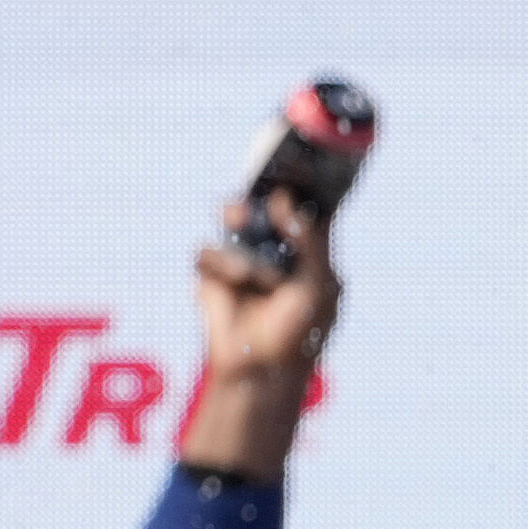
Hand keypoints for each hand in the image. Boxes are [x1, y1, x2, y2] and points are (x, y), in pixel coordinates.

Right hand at [177, 188, 338, 481]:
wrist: (258, 369)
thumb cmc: (300, 331)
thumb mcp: (320, 284)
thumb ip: (310, 239)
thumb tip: (283, 200)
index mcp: (308, 248)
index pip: (303, 204)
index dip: (297, 181)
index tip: (292, 159)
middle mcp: (274, 247)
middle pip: (262, 201)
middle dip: (258, 193)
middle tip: (258, 191)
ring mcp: (241, 258)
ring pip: (230, 218)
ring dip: (238, 228)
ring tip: (244, 242)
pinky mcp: (211, 275)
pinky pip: (207, 251)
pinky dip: (221, 266)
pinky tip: (235, 285)